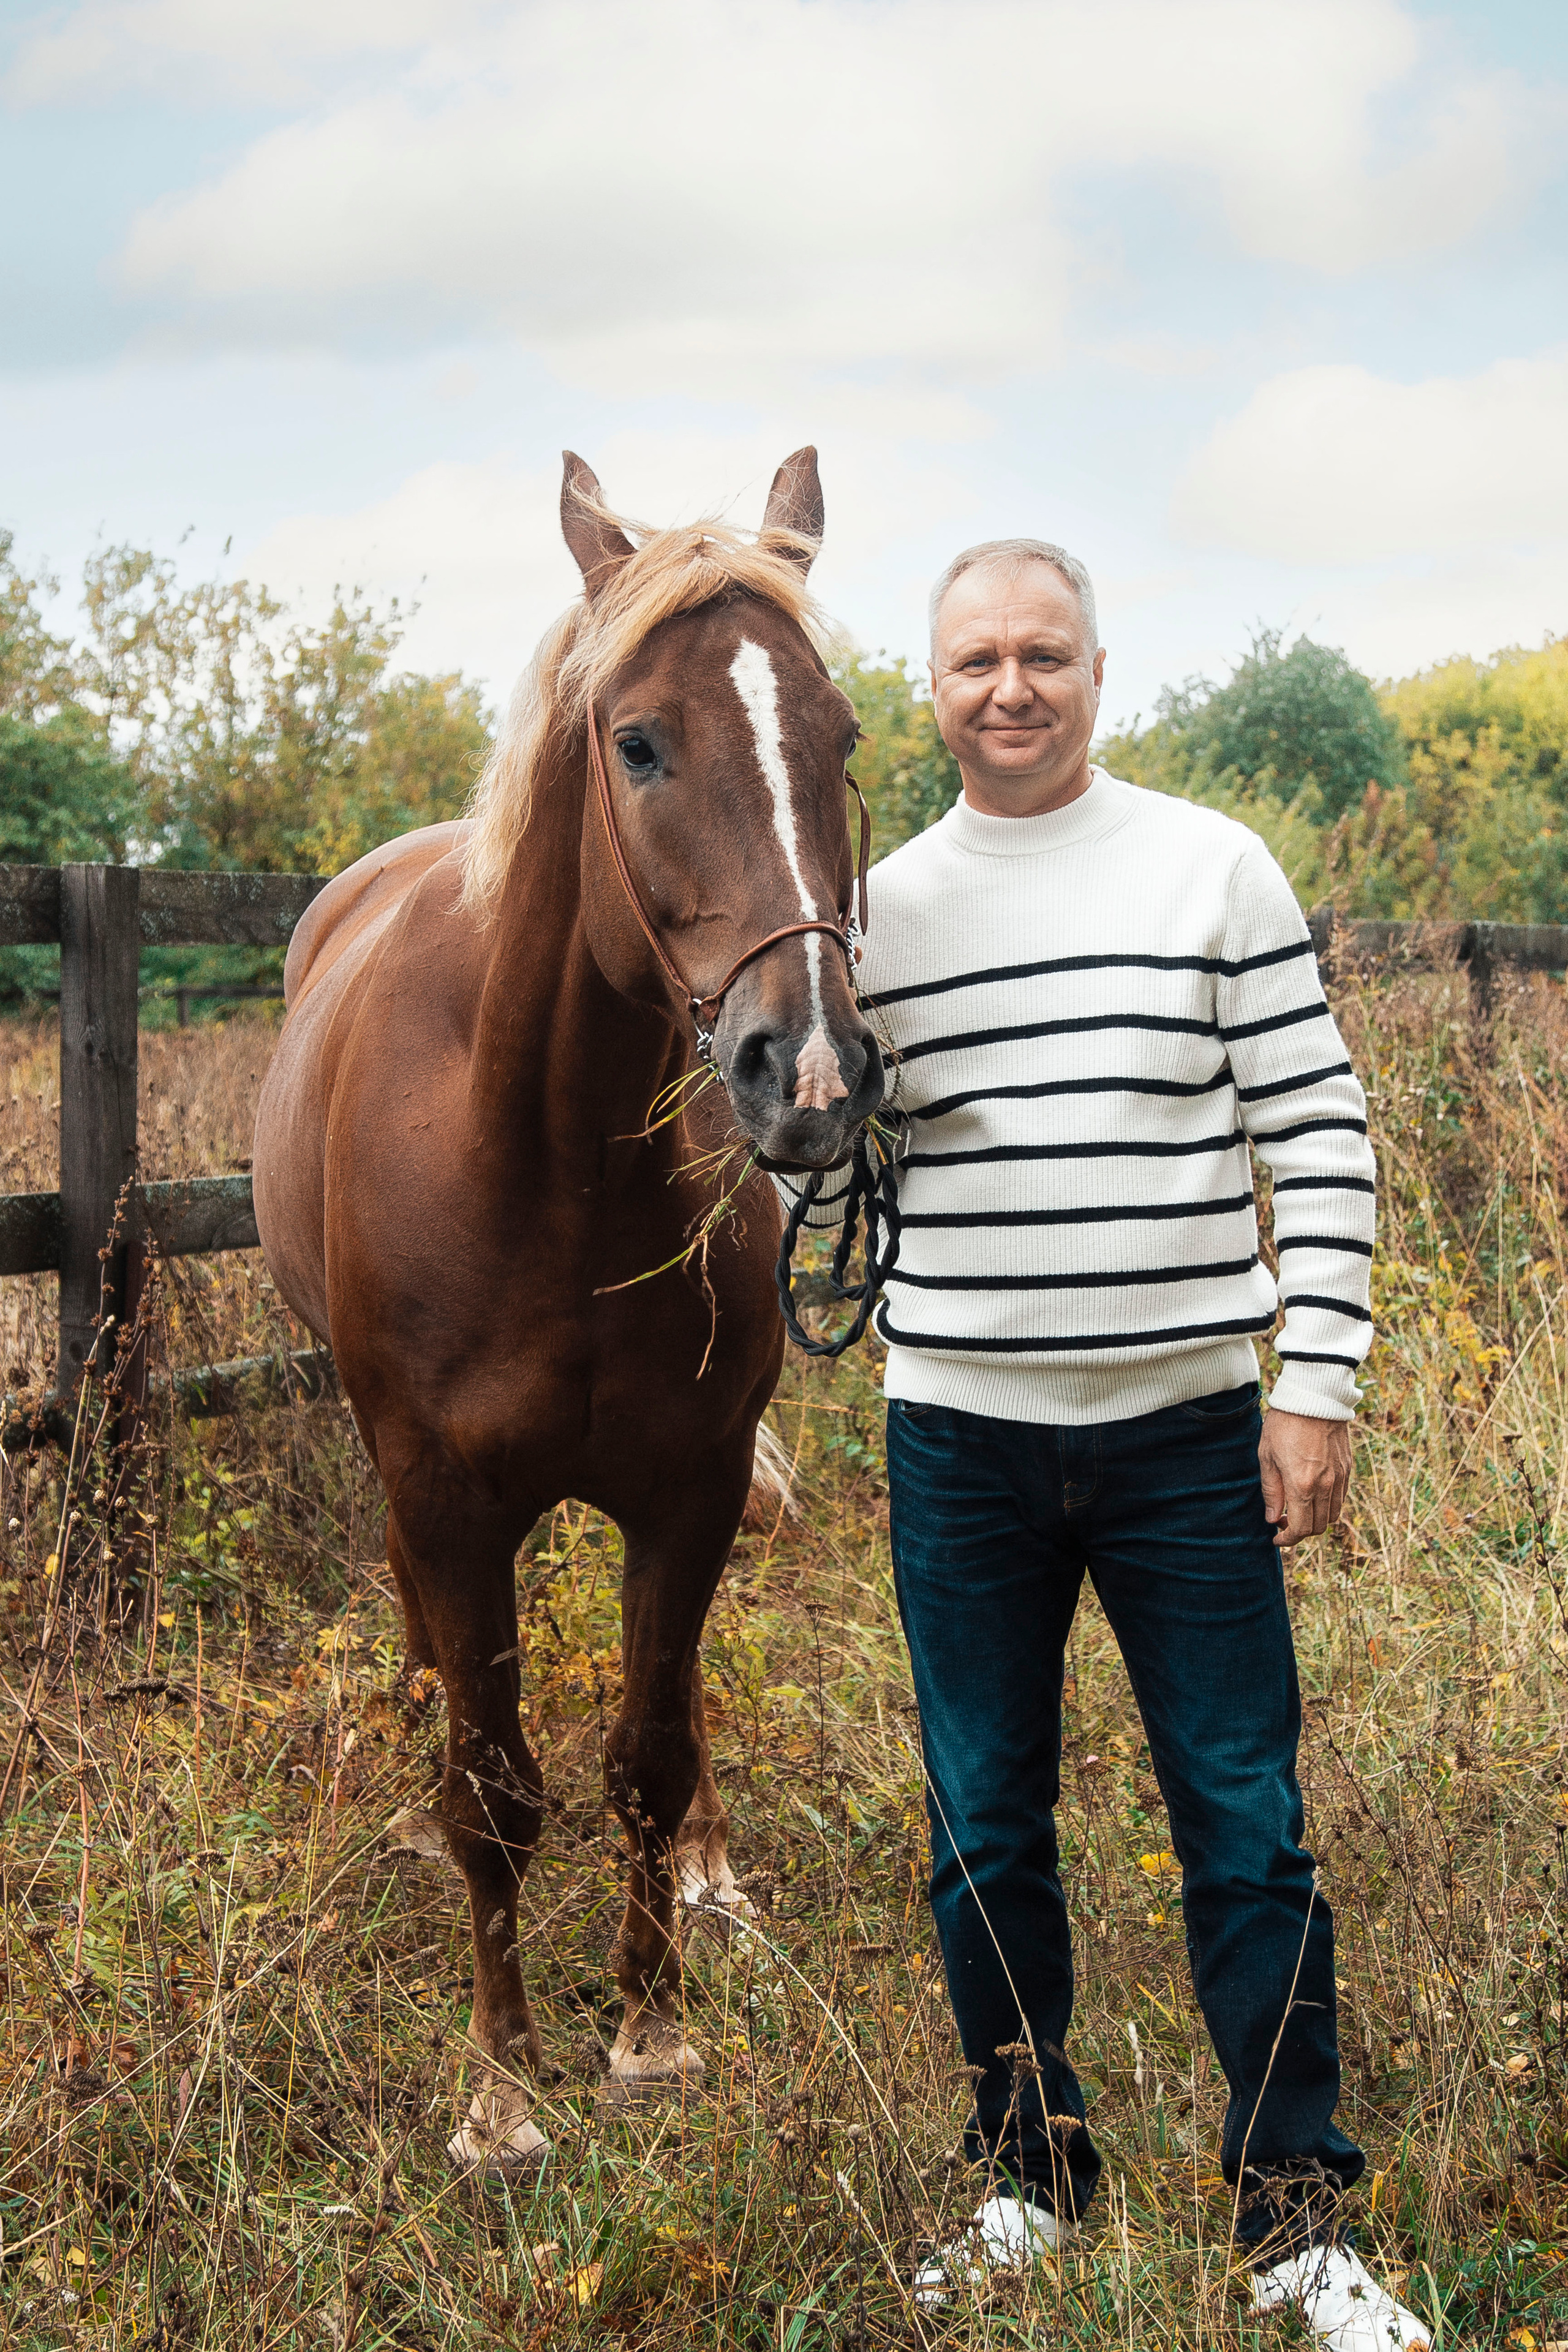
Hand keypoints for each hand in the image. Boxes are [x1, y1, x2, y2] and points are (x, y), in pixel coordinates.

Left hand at [1259, 1410, 1351, 1547]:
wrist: (1315, 1397)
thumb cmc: (1284, 1424)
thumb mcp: (1267, 1456)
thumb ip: (1272, 1491)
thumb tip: (1273, 1518)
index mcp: (1302, 1486)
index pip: (1299, 1529)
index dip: (1287, 1539)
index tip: (1277, 1539)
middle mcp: (1325, 1486)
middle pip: (1317, 1527)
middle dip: (1300, 1532)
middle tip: (1283, 1523)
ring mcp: (1339, 1478)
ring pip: (1332, 1516)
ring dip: (1315, 1520)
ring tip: (1297, 1510)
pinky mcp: (1347, 1469)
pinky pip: (1340, 1499)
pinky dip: (1327, 1506)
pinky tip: (1312, 1496)